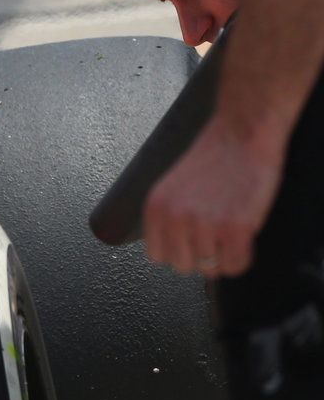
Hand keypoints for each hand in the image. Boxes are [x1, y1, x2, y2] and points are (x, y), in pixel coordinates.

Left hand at [141, 120, 283, 277]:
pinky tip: (244, 242)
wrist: (243, 131)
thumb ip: (169, 217)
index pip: (157, 256)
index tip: (192, 244)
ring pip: (209, 269)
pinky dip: (241, 259)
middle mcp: (175, 218)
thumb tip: (175, 249)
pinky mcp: (236, 226)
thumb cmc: (214, 155)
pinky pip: (235, 265)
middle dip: (201, 257)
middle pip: (183, 266)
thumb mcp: (172, 187)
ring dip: (223, 257)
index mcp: (156, 209)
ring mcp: (206, 224)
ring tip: (231, 236)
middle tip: (216, 239)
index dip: (179, 251)